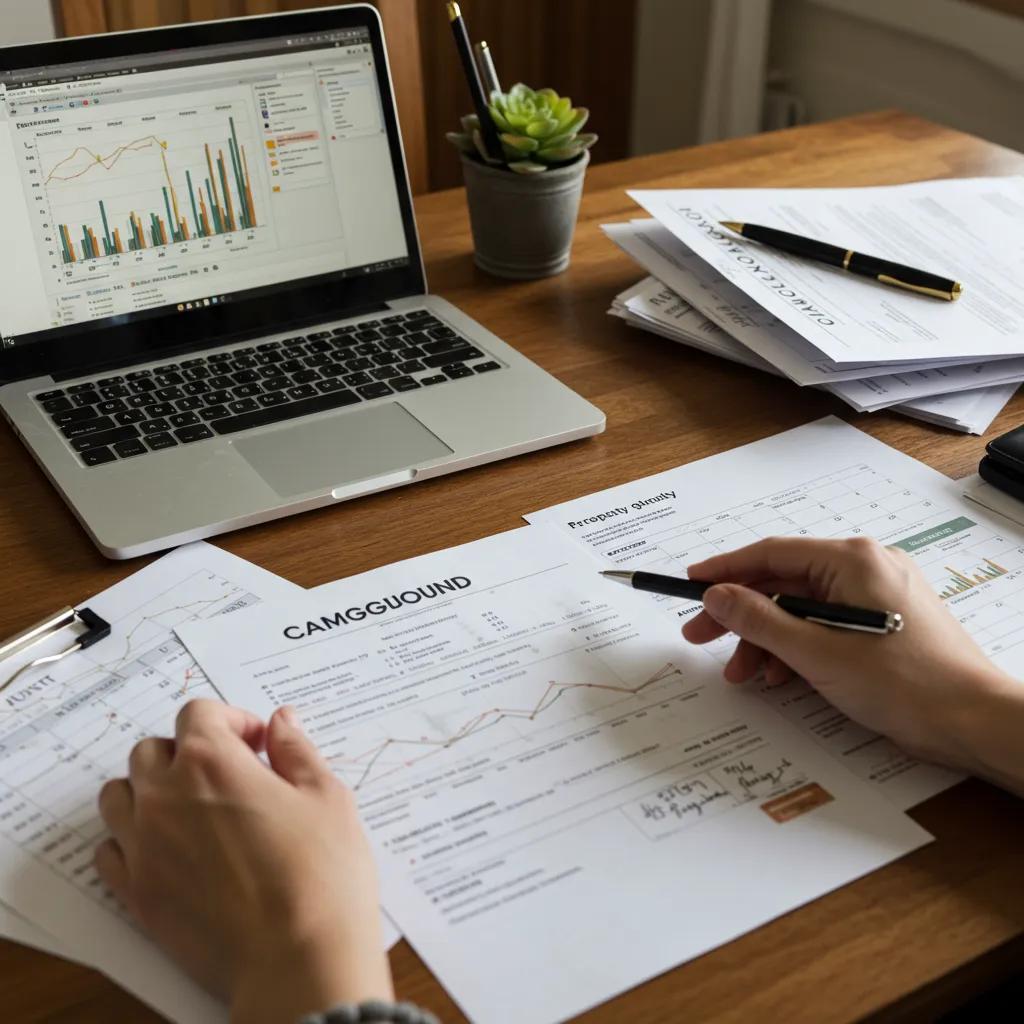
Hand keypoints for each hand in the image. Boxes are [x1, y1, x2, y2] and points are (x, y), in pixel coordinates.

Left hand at [95, 700, 392, 1023]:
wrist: (297, 959)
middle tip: (230, 774)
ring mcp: (143, 847)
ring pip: (119, 795)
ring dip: (149, 789)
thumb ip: (296, 751)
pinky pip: (108, 851)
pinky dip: (129, 840)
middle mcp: (165, 797)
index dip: (232, 720)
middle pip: (152, 750)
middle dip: (189, 751)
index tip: (259, 743)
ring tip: (191, 809)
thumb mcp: (326, 796)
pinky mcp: (136, 894)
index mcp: (212, 762)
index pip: (198, 713)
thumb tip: (282, 721)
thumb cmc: (321, 874)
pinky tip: (168, 850)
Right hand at [681, 536, 1023, 789]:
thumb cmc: (906, 683)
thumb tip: (716, 595)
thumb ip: (759, 620)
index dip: (724, 570)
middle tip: (700, 636)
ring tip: (746, 674)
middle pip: (783, 583)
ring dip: (767, 640)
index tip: (690, 584)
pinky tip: (780, 676)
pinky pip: (824, 626)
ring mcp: (875, 596)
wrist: (971, 721)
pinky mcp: (881, 623)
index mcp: (851, 560)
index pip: (771, 554)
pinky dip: (798, 649)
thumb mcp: (816, 652)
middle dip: (741, 615)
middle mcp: (864, 568)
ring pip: (801, 609)